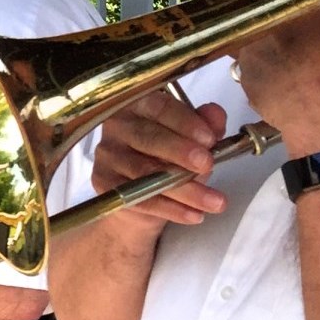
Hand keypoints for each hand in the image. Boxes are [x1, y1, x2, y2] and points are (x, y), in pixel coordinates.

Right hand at [91, 92, 228, 232]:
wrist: (141, 195)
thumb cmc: (166, 158)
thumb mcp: (191, 140)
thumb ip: (205, 126)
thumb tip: (216, 114)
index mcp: (137, 105)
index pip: (159, 107)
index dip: (185, 122)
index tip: (210, 138)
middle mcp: (117, 126)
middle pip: (148, 137)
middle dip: (181, 152)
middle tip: (207, 165)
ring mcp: (106, 154)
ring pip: (146, 172)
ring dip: (185, 189)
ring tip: (215, 201)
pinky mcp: (103, 182)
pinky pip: (139, 198)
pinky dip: (171, 209)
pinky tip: (195, 214)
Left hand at [236, 0, 319, 156]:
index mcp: (299, 10)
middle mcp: (269, 27)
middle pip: (254, 8)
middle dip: (265, 13)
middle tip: (284, 26)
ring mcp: (252, 56)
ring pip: (247, 40)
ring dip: (261, 45)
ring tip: (286, 59)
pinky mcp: (247, 83)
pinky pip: (248, 72)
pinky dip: (261, 75)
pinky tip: (283, 84)